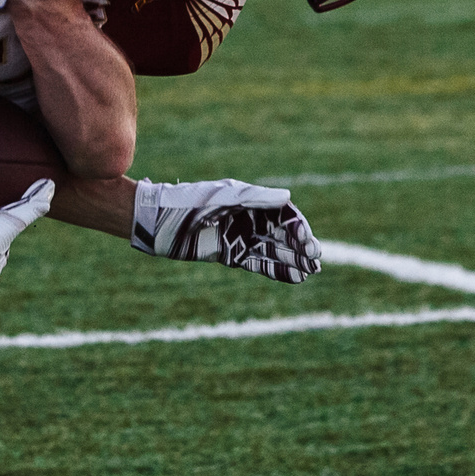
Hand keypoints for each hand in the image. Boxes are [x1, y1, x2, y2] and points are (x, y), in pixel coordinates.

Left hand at [130, 179, 320, 283]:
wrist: (157, 221)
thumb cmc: (188, 202)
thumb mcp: (222, 198)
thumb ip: (255, 198)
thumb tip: (287, 197)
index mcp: (250, 201)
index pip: (283, 215)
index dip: (299, 229)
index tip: (309, 243)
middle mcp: (248, 219)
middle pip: (282, 234)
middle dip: (300, 247)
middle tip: (316, 262)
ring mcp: (239, 237)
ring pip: (273, 250)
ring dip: (292, 261)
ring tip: (311, 272)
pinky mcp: (229, 253)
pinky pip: (258, 263)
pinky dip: (276, 270)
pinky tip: (293, 278)